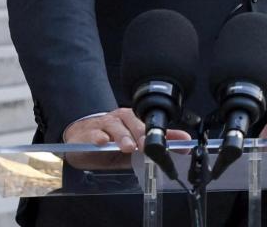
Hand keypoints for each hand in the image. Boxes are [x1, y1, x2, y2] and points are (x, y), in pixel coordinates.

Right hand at [62, 108, 190, 152]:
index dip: (155, 132)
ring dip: (122, 137)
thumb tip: (185, 143)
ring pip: (114, 127)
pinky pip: (94, 133)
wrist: (81, 140)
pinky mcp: (88, 133)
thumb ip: (159, 143)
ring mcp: (103, 125)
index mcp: (133, 120)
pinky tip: (103, 142)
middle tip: (144, 146)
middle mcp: (119, 119)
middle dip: (140, 134)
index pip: (147, 123)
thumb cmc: (110, 144)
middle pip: (132, 122)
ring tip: (127, 147)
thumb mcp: (136, 145)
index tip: (163, 141)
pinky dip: (99, 137)